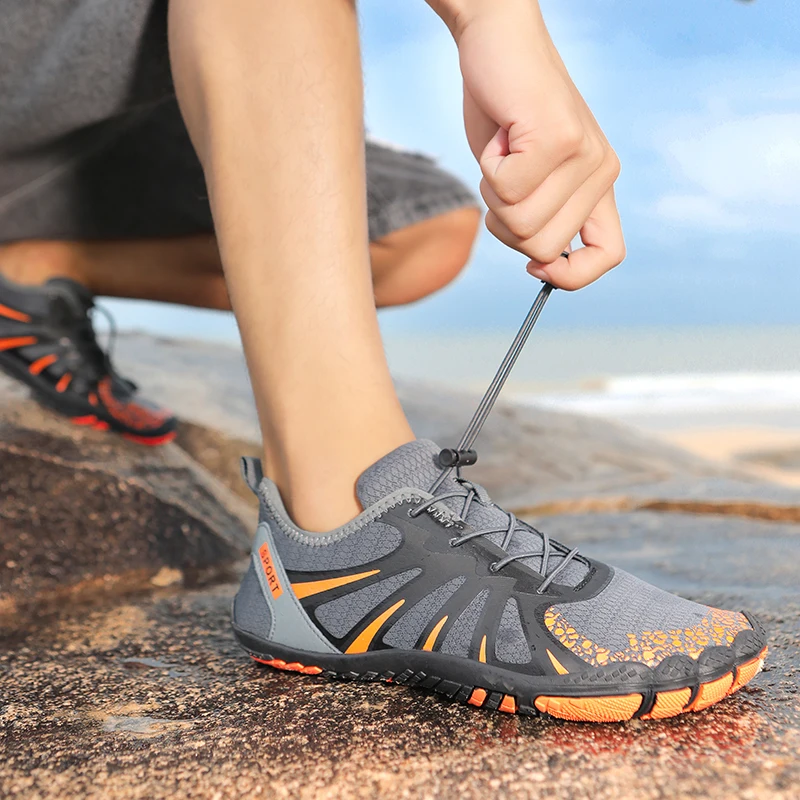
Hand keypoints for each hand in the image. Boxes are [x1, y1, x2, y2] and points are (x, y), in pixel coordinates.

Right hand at [446, 0, 625, 289]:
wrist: (498, 41)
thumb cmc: (505, 113)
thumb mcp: (527, 177)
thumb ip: (540, 217)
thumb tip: (542, 265)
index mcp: (600, 185)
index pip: (610, 254)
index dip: (572, 275)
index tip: (534, 267)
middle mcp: (602, 172)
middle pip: (542, 248)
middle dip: (505, 223)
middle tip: (504, 176)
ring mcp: (584, 156)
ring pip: (521, 223)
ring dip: (492, 193)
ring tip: (504, 150)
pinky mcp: (559, 138)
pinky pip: (507, 190)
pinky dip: (487, 168)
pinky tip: (502, 134)